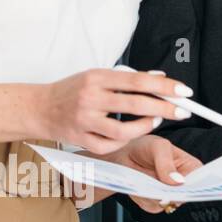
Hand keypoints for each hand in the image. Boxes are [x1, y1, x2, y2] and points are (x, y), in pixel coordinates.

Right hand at [34, 68, 193, 153]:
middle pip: (135, 104)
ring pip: (124, 130)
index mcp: (96, 77)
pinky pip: (111, 145)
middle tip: (182, 111)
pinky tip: (130, 134)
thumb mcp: (97, 77)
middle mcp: (90, 97)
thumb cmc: (72, 91)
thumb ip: (127, 79)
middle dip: (164, 108)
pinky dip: (125, 140)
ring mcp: (85, 120)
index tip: (184, 91)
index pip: (137, 80)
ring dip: (146, 126)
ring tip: (156, 120)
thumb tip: (159, 78)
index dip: (164, 86)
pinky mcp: (81, 139)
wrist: (38, 108)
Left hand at [97, 135, 203, 213]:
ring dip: (155, 195)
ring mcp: (169, 195)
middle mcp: (182, 185)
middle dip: (172, 193)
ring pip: (168, 205)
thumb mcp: (158, 146)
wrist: (124, 155)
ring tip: (145, 179)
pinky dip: (143, 198)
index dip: (196, 188)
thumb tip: (177, 181)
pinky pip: (153, 207)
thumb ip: (166, 162)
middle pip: (185, 198)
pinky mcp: (155, 203)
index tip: (184, 187)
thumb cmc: (144, 147)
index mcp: (191, 169)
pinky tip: (140, 185)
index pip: (202, 182)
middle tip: (161, 184)